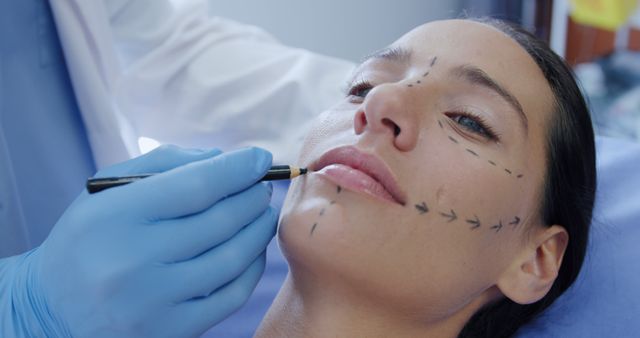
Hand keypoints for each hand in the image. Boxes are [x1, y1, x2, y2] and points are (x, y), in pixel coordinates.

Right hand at [3, 145, 276, 336]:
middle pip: (221, 220)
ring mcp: (154, 302)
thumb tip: (223, 158)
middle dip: (252, 197)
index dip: (238, 168)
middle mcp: (133, 261)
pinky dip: (252, 267)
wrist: (54, 309)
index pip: (196, 185)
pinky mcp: (171, 331)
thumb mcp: (107, 190)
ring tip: (262, 213)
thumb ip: (163, 164)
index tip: (260, 158)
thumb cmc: (90, 237)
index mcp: (115, 217)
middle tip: (262, 186)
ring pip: (233, 258)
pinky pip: (232, 295)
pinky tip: (251, 249)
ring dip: (259, 229)